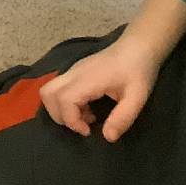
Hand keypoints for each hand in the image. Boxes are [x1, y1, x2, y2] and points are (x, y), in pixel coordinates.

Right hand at [40, 35, 162, 141]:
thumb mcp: (137, 98)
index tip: (89, 131)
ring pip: (49, 90)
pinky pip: (58, 88)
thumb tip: (108, 137)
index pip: (63, 100)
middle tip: (82, 125)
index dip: (71, 120)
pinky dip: (66, 103)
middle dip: (59, 115)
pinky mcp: (75, 72)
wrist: (137, 47)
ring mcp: (72, 71)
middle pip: (47, 93)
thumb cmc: (138, 71)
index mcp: (87, 79)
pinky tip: (88, 108)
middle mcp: (74, 73)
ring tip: (85, 117)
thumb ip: (122, 118)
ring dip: (60, 109)